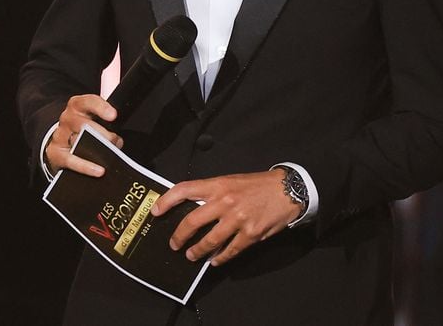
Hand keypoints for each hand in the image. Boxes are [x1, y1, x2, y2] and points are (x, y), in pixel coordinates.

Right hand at [45, 94, 122, 176]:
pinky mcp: (55, 154)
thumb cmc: (84, 127)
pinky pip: (71, 160)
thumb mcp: (93, 117)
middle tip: (115, 141)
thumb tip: (120, 135)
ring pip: (76, 141)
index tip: (113, 115)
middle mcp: (67, 119)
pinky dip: (86, 167)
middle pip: (82, 123)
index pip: (88, 102)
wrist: (62, 141)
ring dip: (96, 149)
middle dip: (101, 133)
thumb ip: (106, 120)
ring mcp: (60, 136)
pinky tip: (99, 170)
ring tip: (109, 155)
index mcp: (78, 106)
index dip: (101, 107)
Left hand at [151, 170, 299, 266]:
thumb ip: (213, 193)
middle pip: (192, 221)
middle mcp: (224, 201)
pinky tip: (215, 261)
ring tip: (192, 255)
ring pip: (209, 241)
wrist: (286, 190)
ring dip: (198, 251)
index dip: (167, 200)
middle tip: (174, 244)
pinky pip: (230, 251)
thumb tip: (194, 207)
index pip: (185, 189)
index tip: (156, 211)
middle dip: (179, 236)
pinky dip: (220, 258)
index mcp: (218, 184)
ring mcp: (237, 219)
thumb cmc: (257, 184)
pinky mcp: (250, 234)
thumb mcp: (232, 181)